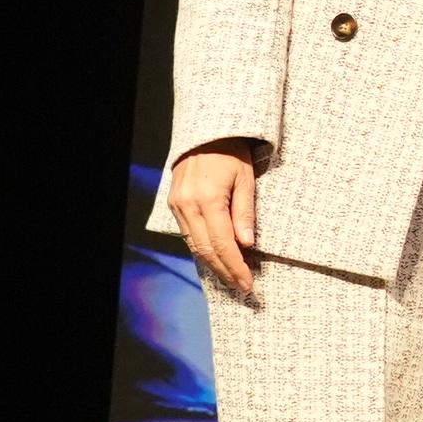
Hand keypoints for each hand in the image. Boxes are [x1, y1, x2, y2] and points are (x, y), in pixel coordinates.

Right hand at [169, 145, 263, 296]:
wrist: (205, 133)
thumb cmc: (231, 152)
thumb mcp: (246, 179)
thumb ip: (245, 212)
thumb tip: (246, 244)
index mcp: (208, 200)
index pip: (223, 244)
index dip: (235, 267)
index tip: (248, 283)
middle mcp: (188, 206)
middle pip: (206, 250)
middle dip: (225, 271)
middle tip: (242, 287)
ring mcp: (178, 206)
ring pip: (194, 245)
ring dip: (213, 264)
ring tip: (231, 278)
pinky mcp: (174, 204)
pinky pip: (188, 234)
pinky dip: (202, 249)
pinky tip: (215, 258)